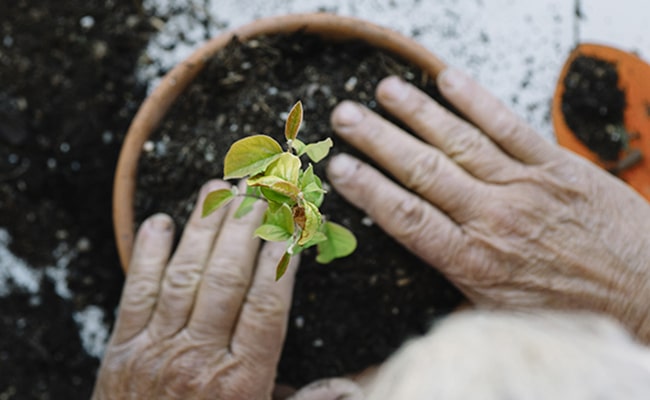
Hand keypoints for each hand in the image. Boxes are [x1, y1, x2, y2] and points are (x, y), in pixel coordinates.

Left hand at [92, 181, 298, 398]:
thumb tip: (352, 386)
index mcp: (242, 381)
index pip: (267, 304)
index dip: (281, 258)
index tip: (291, 222)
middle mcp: (200, 358)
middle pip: (227, 278)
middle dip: (245, 227)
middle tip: (259, 188)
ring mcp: (156, 351)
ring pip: (184, 275)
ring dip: (203, 227)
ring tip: (218, 189)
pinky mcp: (121, 350)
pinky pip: (135, 293)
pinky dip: (146, 255)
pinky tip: (160, 222)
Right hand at [326, 70, 649, 341]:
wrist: (644, 296)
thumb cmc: (568, 308)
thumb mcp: (500, 313)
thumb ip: (455, 284)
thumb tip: (414, 268)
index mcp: (474, 261)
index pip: (407, 217)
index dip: (368, 189)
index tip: (339, 167)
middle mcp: (493, 219)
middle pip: (423, 171)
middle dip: (378, 140)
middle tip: (345, 116)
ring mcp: (525, 187)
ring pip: (460, 142)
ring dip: (418, 113)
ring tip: (385, 90)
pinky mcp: (557, 166)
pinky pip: (510, 126)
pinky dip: (477, 100)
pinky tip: (449, 80)